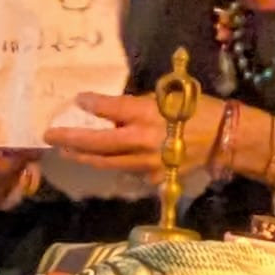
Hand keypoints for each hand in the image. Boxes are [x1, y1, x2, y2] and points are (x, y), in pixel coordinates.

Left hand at [44, 92, 224, 177]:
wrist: (225, 138)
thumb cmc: (199, 109)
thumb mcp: (169, 96)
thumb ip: (138, 105)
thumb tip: (112, 109)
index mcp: (146, 115)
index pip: (109, 110)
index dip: (91, 104)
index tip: (76, 99)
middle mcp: (141, 142)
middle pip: (98, 144)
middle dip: (71, 140)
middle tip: (49, 136)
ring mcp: (146, 164)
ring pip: (107, 163)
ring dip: (84, 157)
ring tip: (65, 151)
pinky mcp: (153, 179)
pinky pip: (126, 171)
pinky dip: (110, 166)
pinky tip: (98, 161)